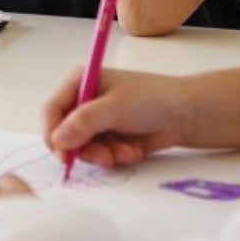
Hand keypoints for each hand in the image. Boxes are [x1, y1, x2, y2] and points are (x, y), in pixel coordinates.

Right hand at [43, 66, 187, 167]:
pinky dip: (114, 157)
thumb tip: (57, 140)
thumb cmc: (152, 99)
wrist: (187, 115)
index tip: (63, 156)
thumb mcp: (116, 107)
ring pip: (81, 147)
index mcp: (79, 82)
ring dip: (103, 154)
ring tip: (126, 152)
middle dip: (85, 148)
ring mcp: (95, 121)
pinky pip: (98, 154)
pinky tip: (132, 151)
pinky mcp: (108, 137)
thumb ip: (84, 123)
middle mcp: (83, 101)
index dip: (53, 133)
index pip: (52, 109)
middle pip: (65, 133)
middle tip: (105, 157)